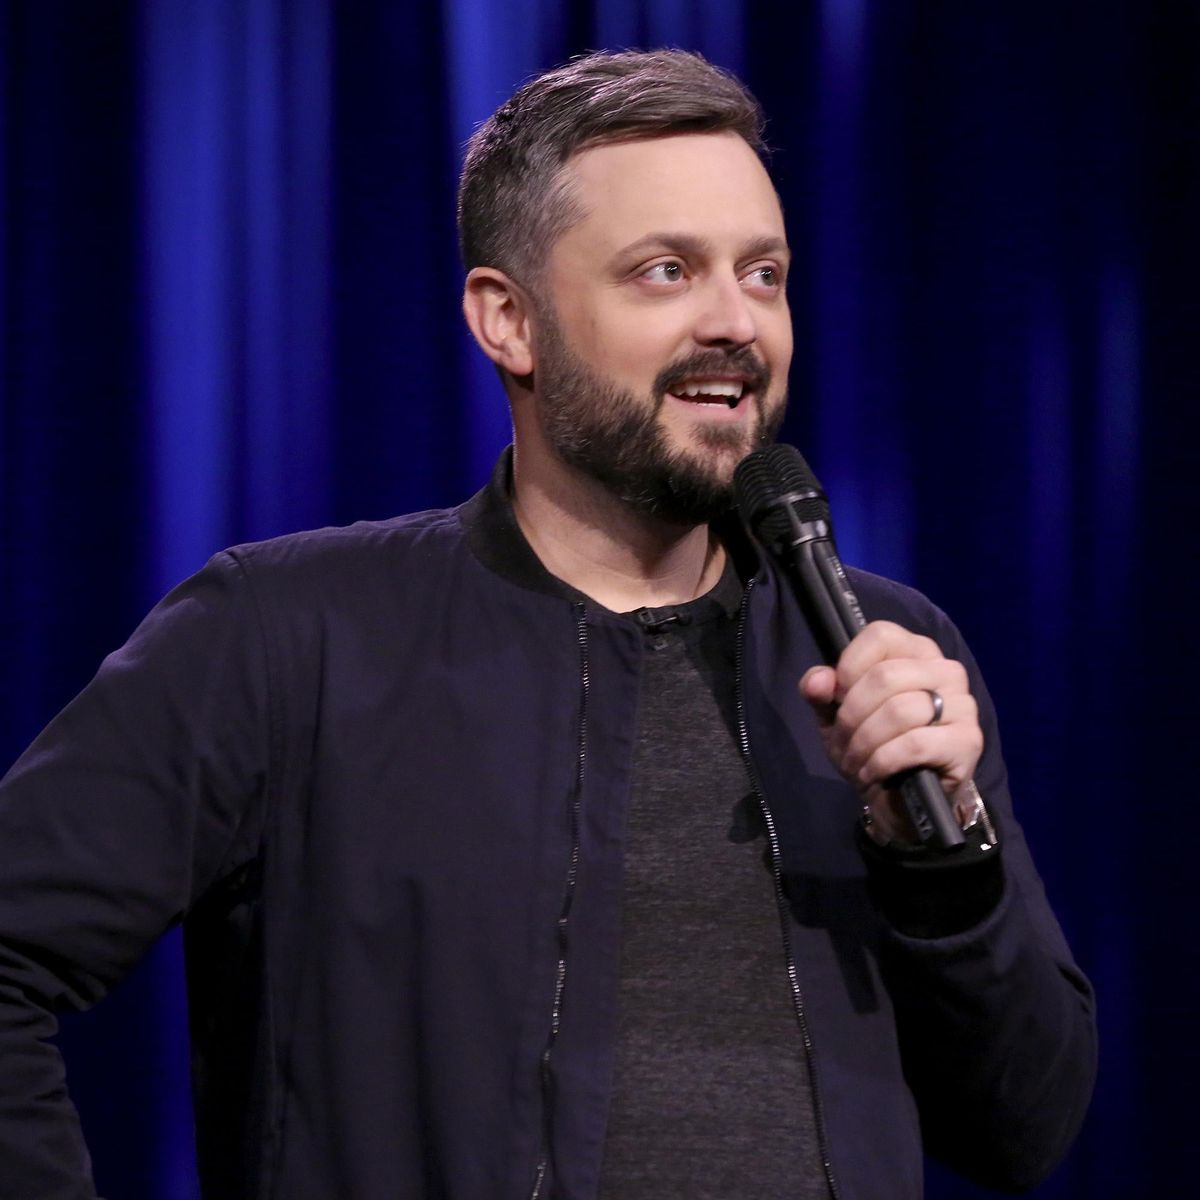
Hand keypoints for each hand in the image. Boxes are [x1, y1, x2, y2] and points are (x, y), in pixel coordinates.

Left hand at [799, 621, 982, 843]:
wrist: (902, 800)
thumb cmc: (871, 744)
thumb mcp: (835, 715)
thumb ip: (821, 691)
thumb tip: (817, 681)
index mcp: (916, 650)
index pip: (880, 635)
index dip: (849, 667)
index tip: (837, 698)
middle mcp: (946, 669)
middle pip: (885, 676)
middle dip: (851, 715)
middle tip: (843, 741)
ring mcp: (962, 705)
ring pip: (899, 711)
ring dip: (865, 742)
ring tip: (854, 760)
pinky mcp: (968, 741)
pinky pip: (915, 744)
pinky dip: (883, 761)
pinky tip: (873, 772)